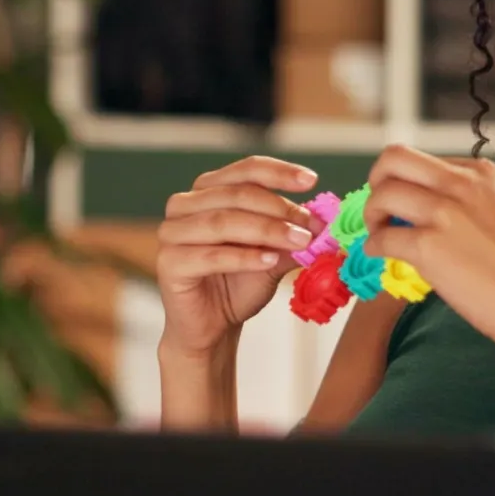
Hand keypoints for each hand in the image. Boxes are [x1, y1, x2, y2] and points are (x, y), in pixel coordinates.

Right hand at [156, 156, 320, 356]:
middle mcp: (184, 205)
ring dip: (267, 231)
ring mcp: (172, 233)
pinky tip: (269, 262)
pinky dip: (244, 257)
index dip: (279, 173)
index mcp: (208, 191)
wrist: (213, 326)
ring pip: (223, 222)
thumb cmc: (238, 284)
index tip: (310, 181)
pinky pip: (210, 255)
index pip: (246, 170)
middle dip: (279, 209)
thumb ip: (293, 235)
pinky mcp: (169, 263)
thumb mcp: (274, 254)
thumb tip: (325, 221)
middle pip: (237, 195)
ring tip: (299, 243)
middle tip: (311, 226)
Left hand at [361, 146, 494, 353]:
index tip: (404, 204)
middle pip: (395, 159)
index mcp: (484, 173)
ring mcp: (444, 212)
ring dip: (372, 214)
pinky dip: (373, 246)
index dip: (407, 182)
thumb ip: (472, 201)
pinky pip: (382, 237)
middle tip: (381, 209)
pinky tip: (380, 256)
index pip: (425, 159)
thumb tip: (431, 205)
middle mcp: (463, 183)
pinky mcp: (428, 246)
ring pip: (383, 194)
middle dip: (378, 181)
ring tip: (380, 234)